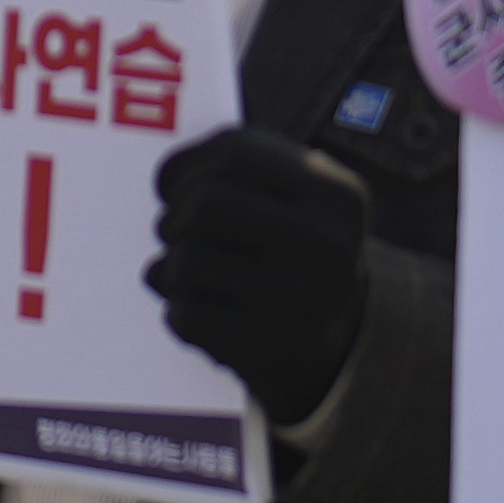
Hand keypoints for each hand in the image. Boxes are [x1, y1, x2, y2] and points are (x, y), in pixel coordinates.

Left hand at [146, 127, 372, 422]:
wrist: (333, 345)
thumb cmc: (290, 250)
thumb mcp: (292, 195)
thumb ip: (234, 166)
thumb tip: (167, 180)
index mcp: (336, 194)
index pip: (236, 153)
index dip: (185, 165)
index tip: (171, 186)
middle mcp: (326, 244)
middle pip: (206, 203)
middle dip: (174, 216)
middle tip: (176, 232)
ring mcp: (300, 301)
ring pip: (187, 261)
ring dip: (169, 267)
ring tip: (186, 274)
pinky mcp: (269, 350)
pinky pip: (185, 315)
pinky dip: (176, 310)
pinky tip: (196, 309)